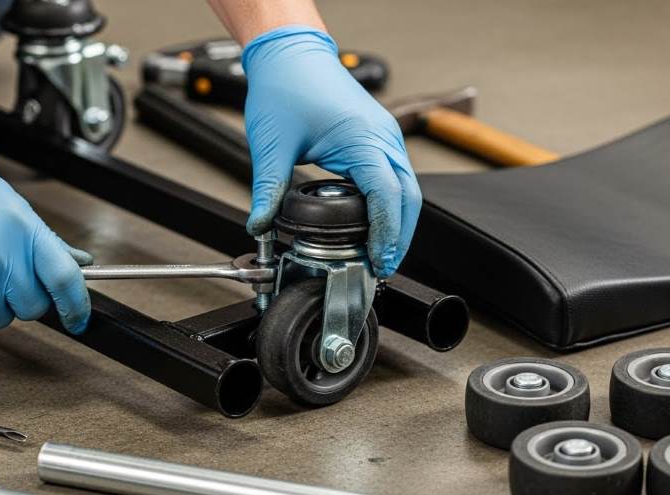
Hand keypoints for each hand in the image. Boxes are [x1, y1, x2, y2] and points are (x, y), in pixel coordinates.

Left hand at [242, 26, 420, 277]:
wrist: (291, 53)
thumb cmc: (286, 85)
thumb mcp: (272, 145)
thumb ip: (267, 190)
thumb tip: (260, 225)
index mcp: (362, 139)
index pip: (388, 197)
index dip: (386, 234)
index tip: (378, 260)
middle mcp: (382, 137)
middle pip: (409, 198)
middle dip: (400, 236)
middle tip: (383, 267)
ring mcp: (384, 135)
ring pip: (408, 187)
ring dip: (400, 221)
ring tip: (382, 252)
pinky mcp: (378, 136)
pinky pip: (397, 175)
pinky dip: (394, 203)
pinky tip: (378, 222)